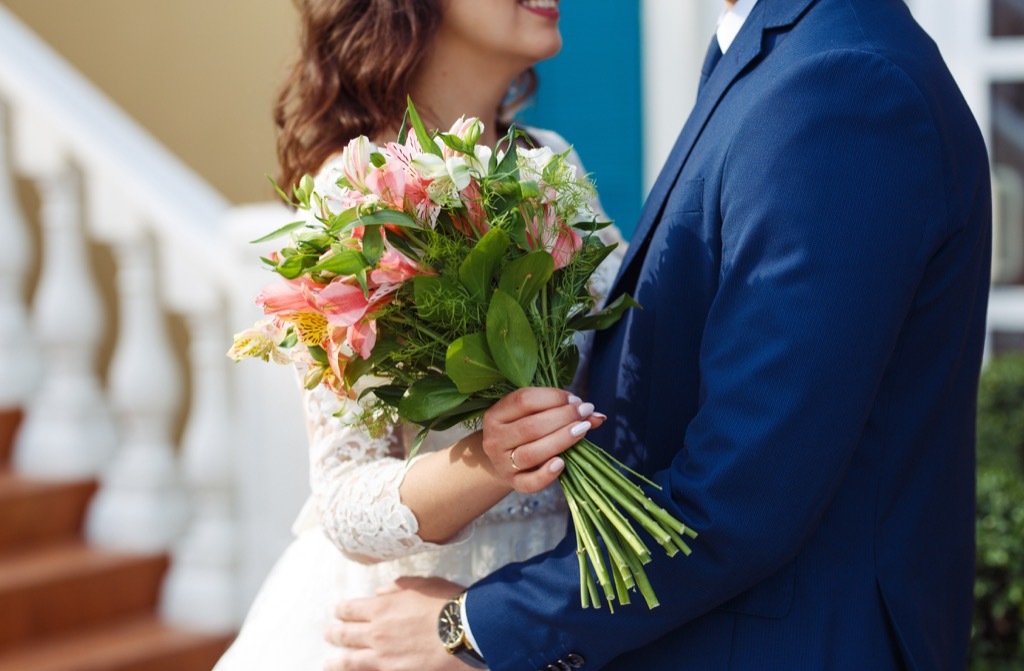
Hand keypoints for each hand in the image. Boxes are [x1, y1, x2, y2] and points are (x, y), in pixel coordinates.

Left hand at [324, 577, 465, 670]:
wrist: (466, 632)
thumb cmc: (448, 604)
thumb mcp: (423, 584)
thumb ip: (397, 587)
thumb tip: (379, 592)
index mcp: (381, 608)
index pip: (350, 609)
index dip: (341, 610)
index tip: (337, 611)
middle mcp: (376, 633)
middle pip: (345, 635)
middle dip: (334, 633)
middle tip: (328, 633)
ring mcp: (383, 658)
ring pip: (350, 661)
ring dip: (337, 661)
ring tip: (329, 663)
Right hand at [481, 388, 605, 493]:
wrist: (501, 462)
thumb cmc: (521, 432)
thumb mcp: (532, 415)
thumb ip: (560, 410)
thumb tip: (596, 415)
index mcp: (495, 415)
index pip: (523, 400)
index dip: (553, 397)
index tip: (576, 400)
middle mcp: (495, 439)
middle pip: (530, 427)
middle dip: (563, 417)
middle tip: (586, 412)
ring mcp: (502, 463)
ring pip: (532, 453)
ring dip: (561, 439)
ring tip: (583, 429)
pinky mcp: (513, 483)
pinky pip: (529, 483)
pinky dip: (546, 474)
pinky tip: (562, 463)